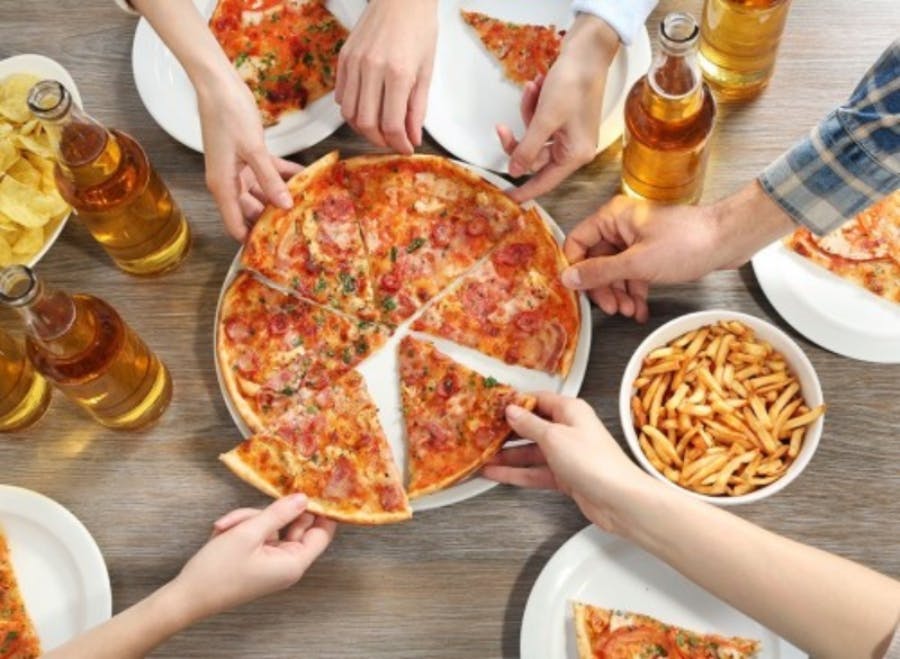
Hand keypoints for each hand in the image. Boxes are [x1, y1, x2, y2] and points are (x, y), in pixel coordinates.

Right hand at [171, 495, 335, 620]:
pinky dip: (243, 530)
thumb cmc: (218, 569)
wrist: (186, 596)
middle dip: (269, 514)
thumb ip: (279, 514)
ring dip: (250, 521)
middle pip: (294, 526)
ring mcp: (272, 562)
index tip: (317, 488)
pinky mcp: (258, 560)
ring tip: (225, 527)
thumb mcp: (248, 533)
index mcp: (293, 563)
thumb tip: (304, 498)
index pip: (322, 533)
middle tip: (247, 513)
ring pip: (272, 527)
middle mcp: (287, 564)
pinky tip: (222, 532)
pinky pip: (259, 536)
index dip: (323, 511)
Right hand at [195, 71, 300, 239]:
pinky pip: (269, 172)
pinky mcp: (248, 156)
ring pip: (263, 192)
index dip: (251, 240)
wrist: (218, 84)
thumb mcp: (253, 150)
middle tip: (300, 229)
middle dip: (273, 219)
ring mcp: (239, 169)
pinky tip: (307, 177)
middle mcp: (229, 182)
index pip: (235, 225)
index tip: (271, 253)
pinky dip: (285, 175)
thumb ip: (269, 179)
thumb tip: (284, 206)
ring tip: (308, 205)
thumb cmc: (228, 114)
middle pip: (251, 211)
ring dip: (282, 196)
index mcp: (223, 186)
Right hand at [335, 0, 436, 152]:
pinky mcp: (343, 58)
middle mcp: (372, 69)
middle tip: (392, 142)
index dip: (398, 143)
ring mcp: (354, 63)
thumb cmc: (419, 30)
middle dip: (380, 141)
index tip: (405, 148)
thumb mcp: (426, 71)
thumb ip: (417, 108)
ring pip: (349, 113)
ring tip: (379, 129)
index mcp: (397, 73)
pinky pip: (341, 96)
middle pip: (366, 123)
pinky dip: (351, 110)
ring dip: (363, 129)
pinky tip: (366, 109)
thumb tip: (412, 137)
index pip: (391, 124)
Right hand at [482, 392, 649, 532]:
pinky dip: (516, 473)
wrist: (618, 500)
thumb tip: (512, 410)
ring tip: (481, 456)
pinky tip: (496, 474)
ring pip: (530, 452)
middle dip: (507, 431)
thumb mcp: (554, 437)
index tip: (492, 406)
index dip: (515, 403)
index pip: (538, 400)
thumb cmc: (593, 461)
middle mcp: (569, 429)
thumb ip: (530, 424)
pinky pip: (535, 472)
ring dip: (507, 455)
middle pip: (532, 426)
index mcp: (570, 411)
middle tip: (481, 433)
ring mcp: (566, 454)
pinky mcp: (565, 476)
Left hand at [498, 15, 618, 201]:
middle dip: (518, 138)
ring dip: (528, 114)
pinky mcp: (565, 120)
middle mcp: (574, 149)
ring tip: (533, 89)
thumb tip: (514, 171)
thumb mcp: (545, 119)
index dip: (524, 191)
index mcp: (575, 155)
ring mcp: (570, 134)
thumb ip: (528, 149)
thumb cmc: (572, 85)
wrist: (587, 52)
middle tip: (500, 127)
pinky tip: (538, 86)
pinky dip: (535, 106)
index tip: (507, 200)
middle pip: (534, 157)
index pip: (544, 182)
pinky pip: (540, 122)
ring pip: (534, 137)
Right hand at [560, 183, 795, 321]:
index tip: (577, 291)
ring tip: (629, 311)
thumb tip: (568, 278)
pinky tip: (639, 309)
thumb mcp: (637, 263)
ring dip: (620, 294)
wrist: (727, 241)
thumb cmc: (687, 243)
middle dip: (603, 288)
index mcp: (612, 218)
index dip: (575, 268)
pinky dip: (635, 292)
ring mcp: (637, 240)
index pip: (577, 242)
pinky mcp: (651, 253)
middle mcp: (621, 226)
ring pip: (615, 271)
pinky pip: (633, 274)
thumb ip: (599, 272)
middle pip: (596, 261)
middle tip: (611, 308)